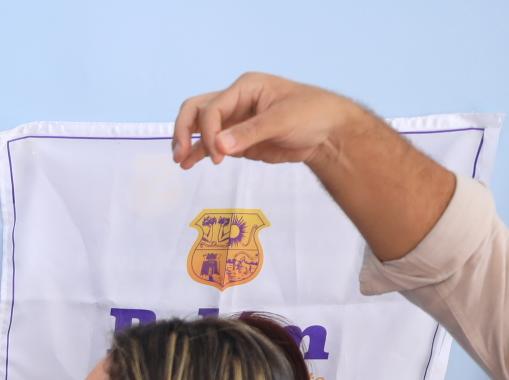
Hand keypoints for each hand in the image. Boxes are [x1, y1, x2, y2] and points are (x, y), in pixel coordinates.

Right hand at [171, 73, 358, 168]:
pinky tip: (189, 164)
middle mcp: (235, 102)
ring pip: (200, 128)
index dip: (209, 131)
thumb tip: (218, 146)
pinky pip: (212, 145)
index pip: (213, 107)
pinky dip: (200, 153)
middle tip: (180, 153)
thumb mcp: (282, 120)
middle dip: (184, 130)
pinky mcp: (237, 141)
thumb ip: (249, 133)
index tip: (218, 155)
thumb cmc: (311, 113)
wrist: (328, 132)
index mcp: (245, 87)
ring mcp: (235, 122)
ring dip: (188, 143)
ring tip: (181, 162)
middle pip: (196, 110)